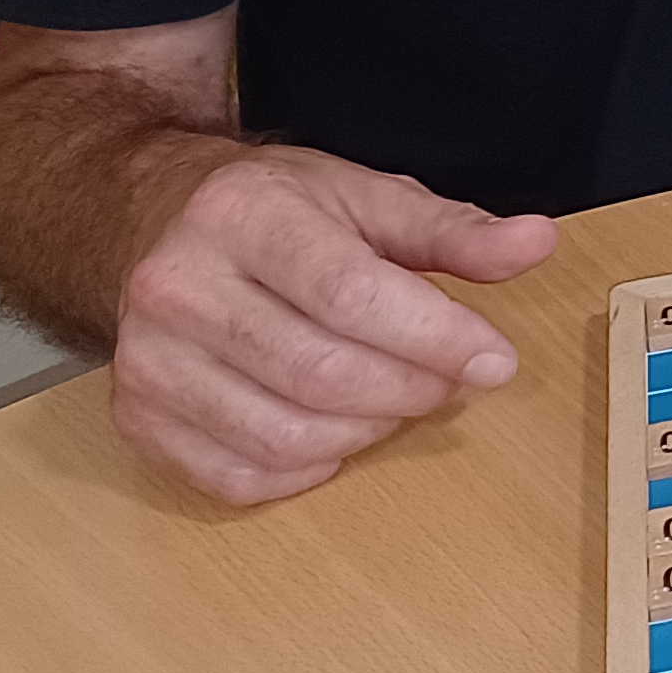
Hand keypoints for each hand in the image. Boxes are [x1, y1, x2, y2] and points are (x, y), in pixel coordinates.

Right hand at [107, 147, 556, 504]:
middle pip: (321, 374)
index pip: (352, 295)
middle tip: (449, 380)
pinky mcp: (136, 419)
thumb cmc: (273, 211)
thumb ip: (452, 230)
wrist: (150, 220)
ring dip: (366, 431)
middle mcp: (180, 288)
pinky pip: (240, 478)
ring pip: (284, 436)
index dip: (436, 338)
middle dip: (411, 389)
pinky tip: (331, 428)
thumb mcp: (365, 194)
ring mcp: (148, 361)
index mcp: (244, 215)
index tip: (494, 360)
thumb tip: (535, 243)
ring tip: (393, 398)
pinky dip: (306, 469)